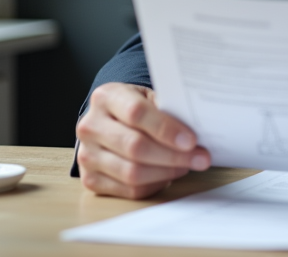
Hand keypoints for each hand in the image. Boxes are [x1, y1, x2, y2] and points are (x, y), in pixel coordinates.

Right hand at [75, 82, 210, 198]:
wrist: (108, 121)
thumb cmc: (135, 107)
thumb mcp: (149, 97)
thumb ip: (167, 108)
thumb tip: (197, 127)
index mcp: (105, 97)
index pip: (137, 113)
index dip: (166, 129)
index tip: (192, 140)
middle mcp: (90, 126)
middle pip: (135, 147)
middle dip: (174, 155)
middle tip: (201, 158)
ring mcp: (87, 155)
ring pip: (132, 172)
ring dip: (167, 172)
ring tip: (188, 165)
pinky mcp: (90, 179)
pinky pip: (129, 190)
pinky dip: (155, 184)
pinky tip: (169, 175)